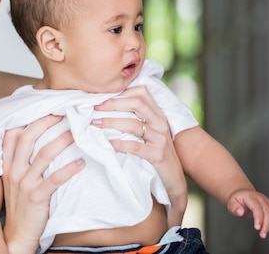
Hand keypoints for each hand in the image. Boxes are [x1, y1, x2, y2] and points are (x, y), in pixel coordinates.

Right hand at [1, 115, 84, 253]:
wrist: (16, 235)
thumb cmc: (19, 206)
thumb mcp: (12, 181)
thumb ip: (18, 162)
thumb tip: (34, 141)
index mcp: (7, 166)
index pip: (11, 136)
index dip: (26, 120)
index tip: (43, 109)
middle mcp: (14, 171)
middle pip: (28, 139)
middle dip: (45, 123)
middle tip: (63, 114)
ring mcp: (24, 184)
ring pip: (44, 155)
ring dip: (62, 141)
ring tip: (78, 133)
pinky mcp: (37, 197)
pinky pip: (55, 179)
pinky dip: (69, 169)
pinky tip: (81, 163)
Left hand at [92, 85, 186, 226]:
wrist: (174, 177)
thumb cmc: (156, 151)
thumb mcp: (150, 131)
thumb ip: (136, 117)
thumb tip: (108, 106)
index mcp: (157, 114)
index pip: (142, 92)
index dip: (122, 90)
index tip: (102, 95)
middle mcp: (160, 122)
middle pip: (137, 103)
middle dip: (113, 103)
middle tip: (95, 107)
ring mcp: (160, 138)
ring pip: (134, 124)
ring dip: (112, 122)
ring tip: (95, 124)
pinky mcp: (158, 155)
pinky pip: (137, 147)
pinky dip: (121, 144)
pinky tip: (109, 144)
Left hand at [226, 188, 268, 237]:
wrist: (241, 194)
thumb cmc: (237, 200)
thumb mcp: (231, 202)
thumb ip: (234, 207)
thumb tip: (240, 211)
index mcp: (251, 197)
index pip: (257, 207)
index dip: (259, 218)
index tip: (257, 227)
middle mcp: (262, 199)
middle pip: (268, 211)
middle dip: (267, 224)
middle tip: (263, 234)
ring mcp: (268, 202)